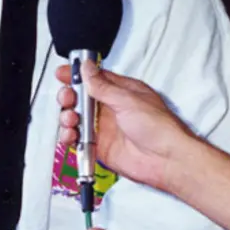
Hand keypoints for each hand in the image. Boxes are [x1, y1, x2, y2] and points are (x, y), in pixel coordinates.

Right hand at [55, 60, 196, 190]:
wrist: (166, 160)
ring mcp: (104, 128)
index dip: (77, 75)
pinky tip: (70, 134)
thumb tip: (87, 69)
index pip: (94, 78)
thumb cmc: (159, 128)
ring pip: (76, 118)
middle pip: (81, 98)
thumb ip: (103, 86)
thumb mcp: (128, 100)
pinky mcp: (100, 146)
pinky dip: (69, 136)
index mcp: (121, 92)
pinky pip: (77, 140)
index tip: (63, 74)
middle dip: (69, 96)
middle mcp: (111, 109)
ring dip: (68, 117)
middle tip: (68, 98)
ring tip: (71, 119)